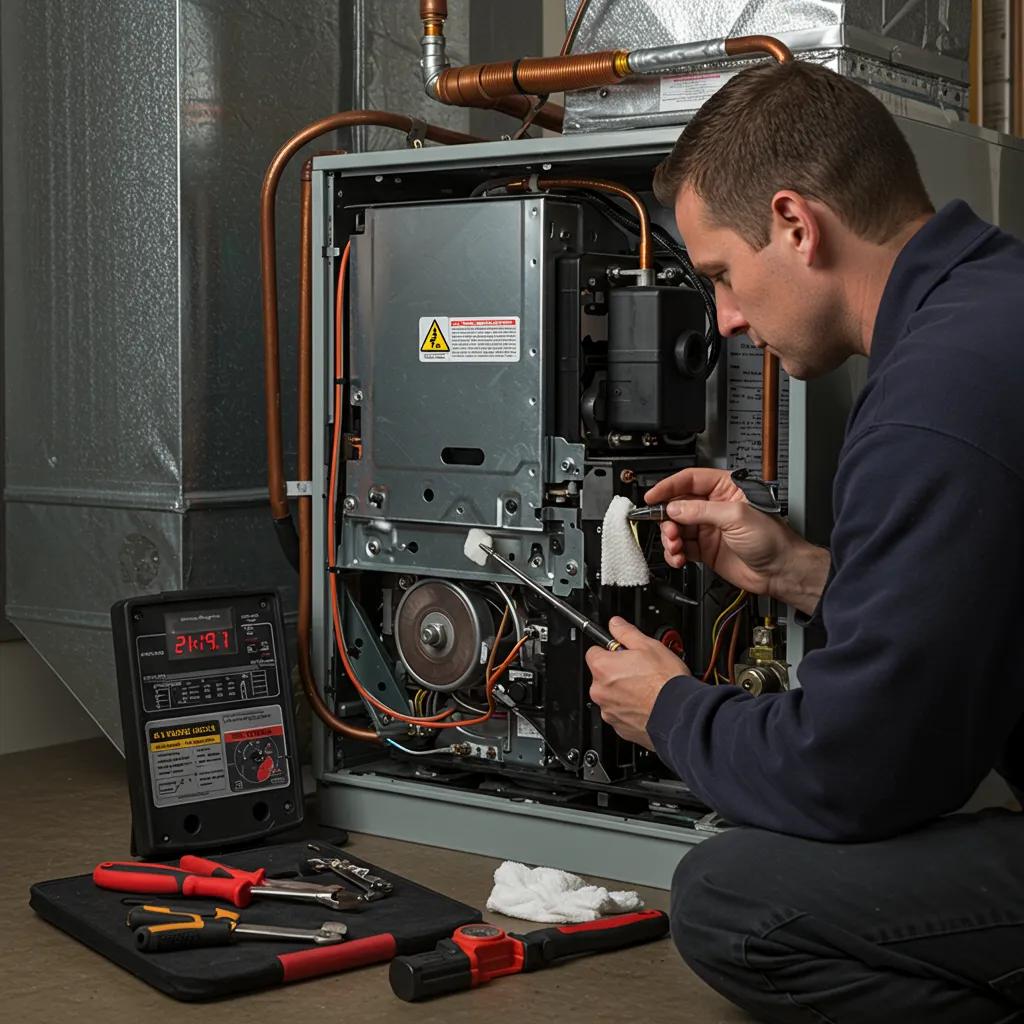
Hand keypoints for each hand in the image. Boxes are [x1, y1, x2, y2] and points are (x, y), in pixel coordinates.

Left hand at [585, 617, 689, 749]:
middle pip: (602, 675)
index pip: (594, 652)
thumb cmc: (665, 682)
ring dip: (623, 691)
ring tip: (646, 688)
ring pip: (611, 695)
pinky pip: (620, 713)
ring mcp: (609, 711)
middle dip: (617, 672)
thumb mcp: (648, 645)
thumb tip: (615, 624)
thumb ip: (626, 632)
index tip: (622, 652)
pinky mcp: (620, 727)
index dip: (610, 650)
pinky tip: (646, 703)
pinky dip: (630, 708)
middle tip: (639, 670)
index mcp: (603, 667)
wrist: (679, 713)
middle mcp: (600, 691)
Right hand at [644, 467, 829, 615]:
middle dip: (668, 518)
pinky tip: (679, 557)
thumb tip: (674, 508)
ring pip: (676, 528)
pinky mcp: (705, 549)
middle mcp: (714, 507)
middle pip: (678, 505)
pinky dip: (675, 553)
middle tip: (668, 529)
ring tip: (675, 546)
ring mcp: (709, 528)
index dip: (669, 487)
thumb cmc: (773, 539)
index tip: (653, 496)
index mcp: (725, 489)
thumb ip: (701, 510)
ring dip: (670, 538)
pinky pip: (681, 547)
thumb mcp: (736, 517)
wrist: (782, 571)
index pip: (689, 480)